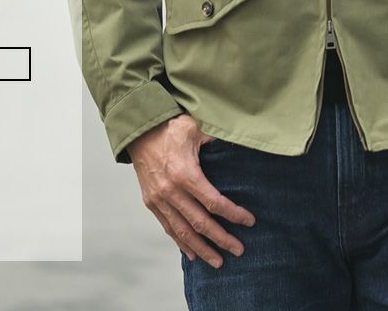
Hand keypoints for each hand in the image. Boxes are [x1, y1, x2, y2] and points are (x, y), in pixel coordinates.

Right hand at [127, 114, 255, 267]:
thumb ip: (216, 137)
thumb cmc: (169, 126)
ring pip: (183, 232)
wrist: (137, 130)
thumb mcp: (194, 127)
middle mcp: (171, 191)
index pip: (214, 202)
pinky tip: (193, 254)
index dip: (233, 214)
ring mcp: (159, 199)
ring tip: (219, 261)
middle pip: (201, 223)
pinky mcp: (151, 202)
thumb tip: (240, 138)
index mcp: (185, 173)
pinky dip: (181, 243)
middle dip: (222, 239)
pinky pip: (168, 228)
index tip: (250, 221)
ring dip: (203, 248)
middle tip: (239, 250)